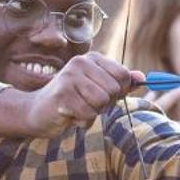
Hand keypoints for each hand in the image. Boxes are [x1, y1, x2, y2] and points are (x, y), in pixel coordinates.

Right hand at [0, 54, 142, 138]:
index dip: (119, 92)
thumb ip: (120, 83)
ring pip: (102, 102)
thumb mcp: (98, 89)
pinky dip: (82, 121)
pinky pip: (88, 114)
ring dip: (93, 113)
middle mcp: (81, 62)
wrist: (38, 112)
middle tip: (86, 103)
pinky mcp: (62, 94)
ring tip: (78, 109)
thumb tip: (142, 77)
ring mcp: (70, 77)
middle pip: (115, 90)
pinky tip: (70, 115)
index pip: (123, 76)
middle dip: (105, 104)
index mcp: (92, 59)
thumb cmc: (73, 100)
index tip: (104, 95)